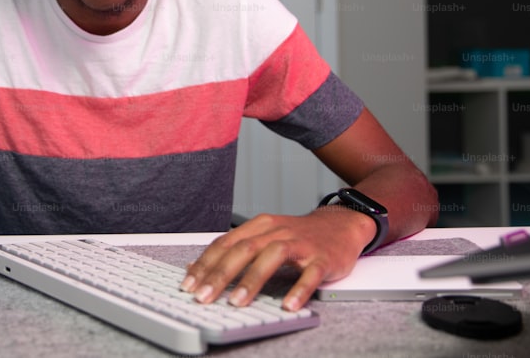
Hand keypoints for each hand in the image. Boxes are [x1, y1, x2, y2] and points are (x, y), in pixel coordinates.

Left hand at [179, 209, 372, 310]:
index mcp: (260, 226)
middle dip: (220, 274)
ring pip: (273, 257)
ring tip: (237, 303)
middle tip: (204, 296)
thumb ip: (234, 249)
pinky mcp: (323, 258)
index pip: (226, 243)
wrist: (341, 225)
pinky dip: (299, 289)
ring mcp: (301, 244)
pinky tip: (288, 304)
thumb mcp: (264, 237)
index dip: (206, 263)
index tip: (189, 283)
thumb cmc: (298, 236)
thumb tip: (197, 267)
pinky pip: (311, 274)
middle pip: (244, 249)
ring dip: (252, 280)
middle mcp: (277, 231)